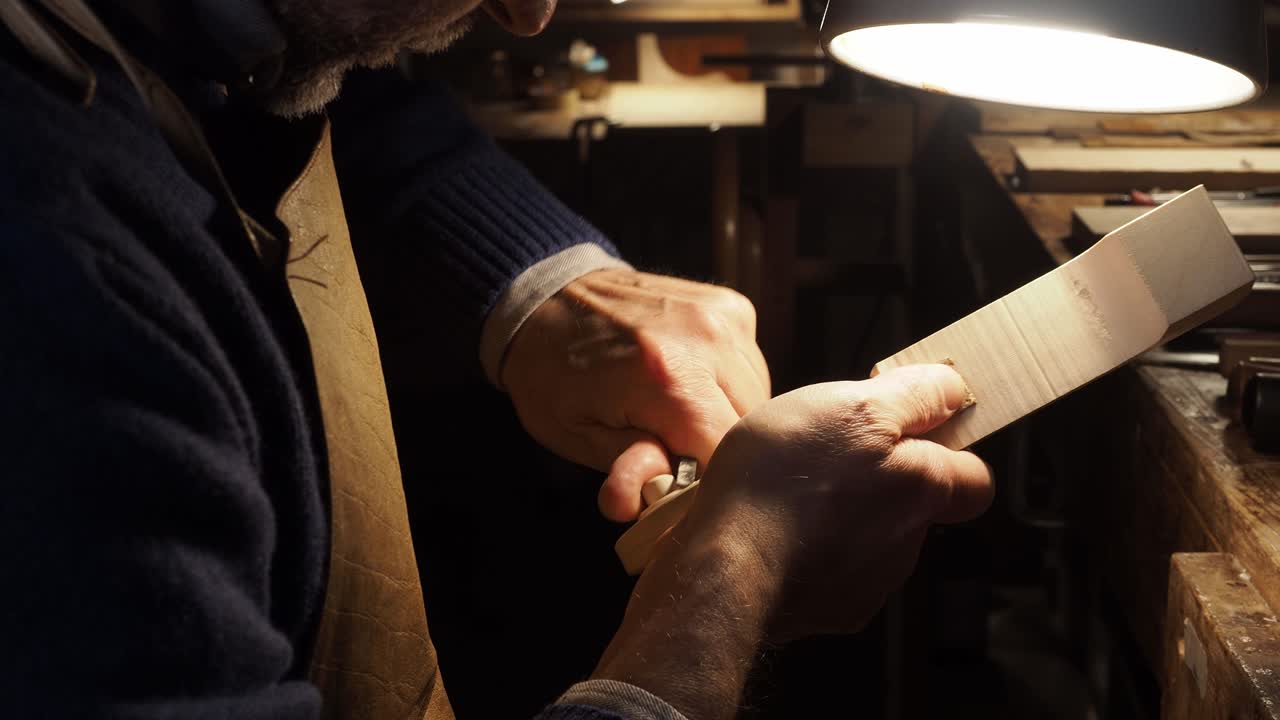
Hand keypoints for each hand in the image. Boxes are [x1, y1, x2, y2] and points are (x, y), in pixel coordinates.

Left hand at [502, 269, 769, 520]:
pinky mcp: (733, 308)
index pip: (725, 451)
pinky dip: (729, 386)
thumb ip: (627, 465)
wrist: (548, 297)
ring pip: (760, 398)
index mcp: (666, 375)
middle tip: (673, 448)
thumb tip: (638, 502)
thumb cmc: (554, 373)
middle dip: (718, 450)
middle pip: (751, 427)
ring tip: (680, 413)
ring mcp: (724, 317)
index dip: (708, 480)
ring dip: (729, 418)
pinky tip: (692, 382)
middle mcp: (706, 338)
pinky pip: (752, 367)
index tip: (680, 485)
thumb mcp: (574, 431)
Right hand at [593, 364, 992, 718]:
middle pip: (912, 504)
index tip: (911, 426)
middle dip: (880, 477)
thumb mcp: (851, 406)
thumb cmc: (782, 484)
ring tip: (789, 488)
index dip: (948, 449)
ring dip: (840, 510)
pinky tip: (774, 526)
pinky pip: (829, 567)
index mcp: (922, 490)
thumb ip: (914, 395)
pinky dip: (810, 546)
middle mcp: (905, 543)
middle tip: (829, 451)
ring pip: (868, 535)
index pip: (975, 477)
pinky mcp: (825, 610)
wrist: (723, 569)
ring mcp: (866, 584)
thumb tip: (951, 388)